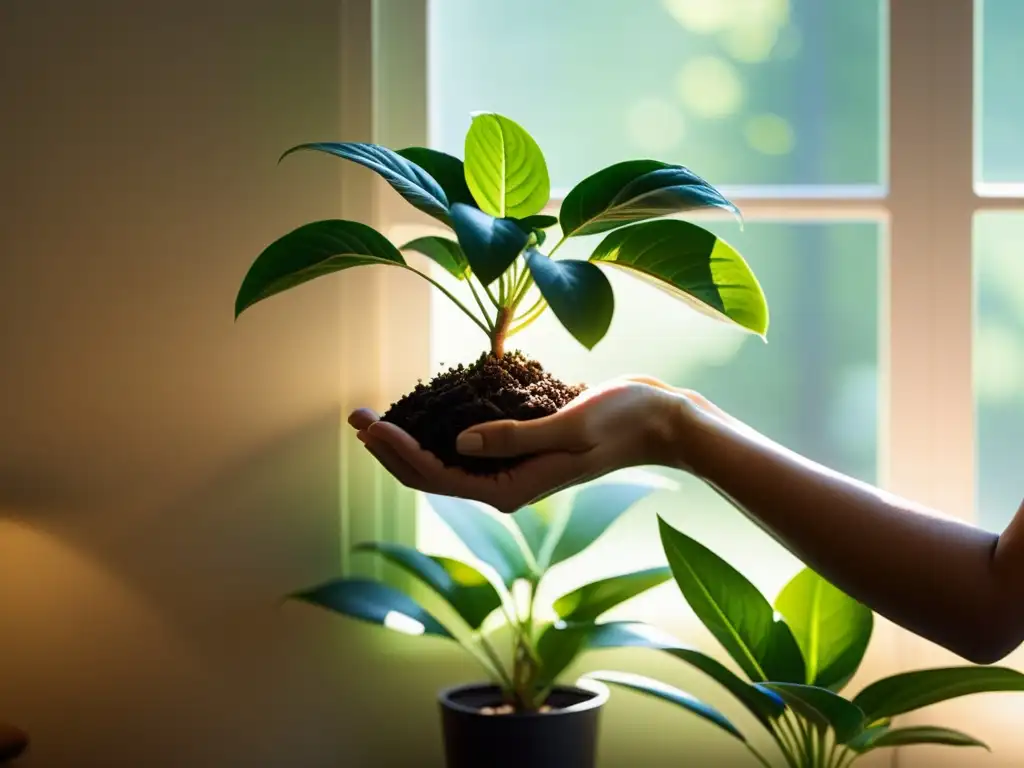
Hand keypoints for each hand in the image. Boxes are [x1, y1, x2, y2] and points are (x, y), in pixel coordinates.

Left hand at [348, 375, 698, 512]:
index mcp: (512, 488)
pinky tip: (425, 410)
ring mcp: (513, 467)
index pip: (438, 475)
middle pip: (432, 473)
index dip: (398, 451)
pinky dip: (440, 429)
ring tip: (376, 417)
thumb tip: (459, 441)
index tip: (369, 423)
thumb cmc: (623, 422)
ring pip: (445, 460)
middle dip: (391, 448)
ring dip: (410, 439)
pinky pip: (469, 444)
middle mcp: (506, 484)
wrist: (660, 422)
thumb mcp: (569, 428)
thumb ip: (514, 438)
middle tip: (355, 417)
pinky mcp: (522, 448)